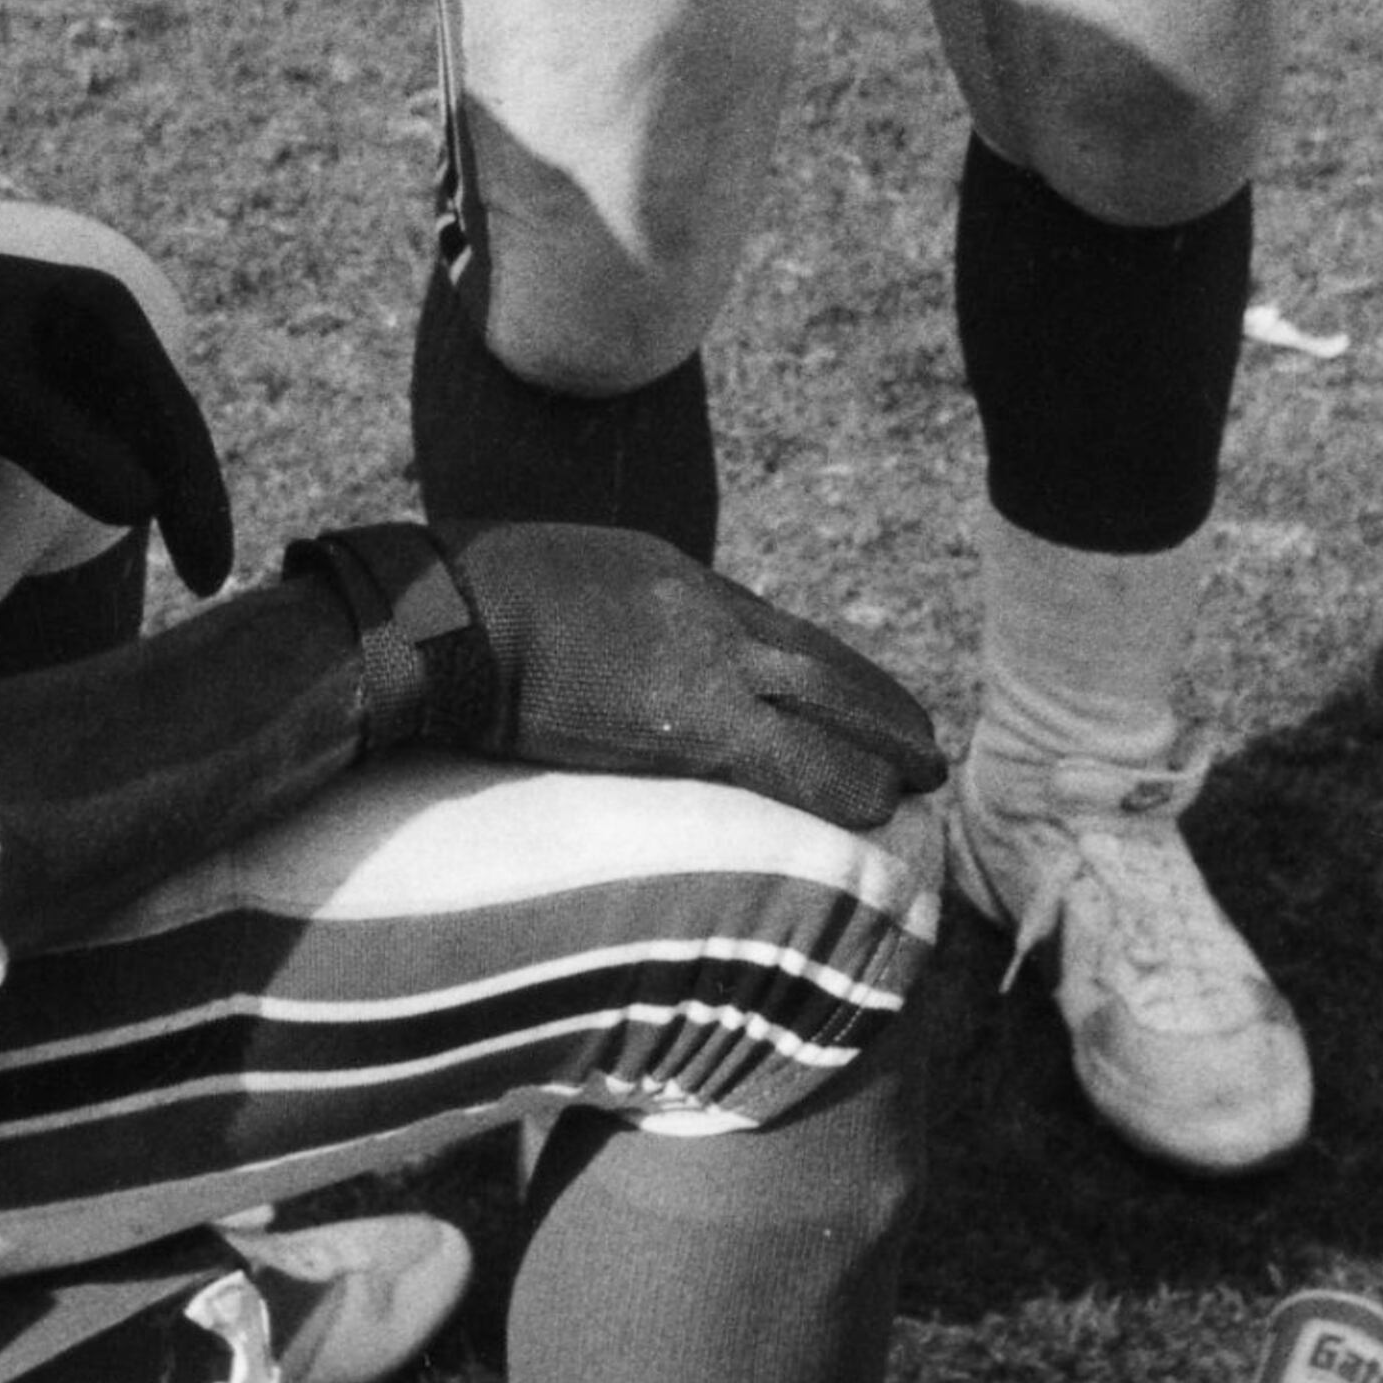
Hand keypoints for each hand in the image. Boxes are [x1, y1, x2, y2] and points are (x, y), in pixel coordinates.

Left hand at [0, 207, 231, 594]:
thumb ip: (66, 449)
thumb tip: (142, 509)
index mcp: (108, 316)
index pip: (171, 420)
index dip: (196, 497)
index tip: (208, 570)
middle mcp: (107, 332)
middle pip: (166, 429)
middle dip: (190, 502)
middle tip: (210, 580)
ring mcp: (81, 355)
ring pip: (139, 437)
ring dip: (162, 492)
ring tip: (190, 560)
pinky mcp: (51, 380)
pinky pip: (104, 437)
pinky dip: (121, 478)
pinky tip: (130, 515)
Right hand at [443, 525, 944, 835]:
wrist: (458, 615)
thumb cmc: (485, 598)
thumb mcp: (574, 576)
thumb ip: (622, 615)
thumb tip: (626, 658)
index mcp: (679, 579)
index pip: (777, 631)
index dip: (829, 670)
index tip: (859, 696)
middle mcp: (709, 617)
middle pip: (819, 664)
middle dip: (876, 706)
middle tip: (924, 741)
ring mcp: (706, 668)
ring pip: (824, 708)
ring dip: (878, 746)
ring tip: (916, 779)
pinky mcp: (691, 727)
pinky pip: (790, 762)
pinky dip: (840, 784)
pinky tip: (874, 806)